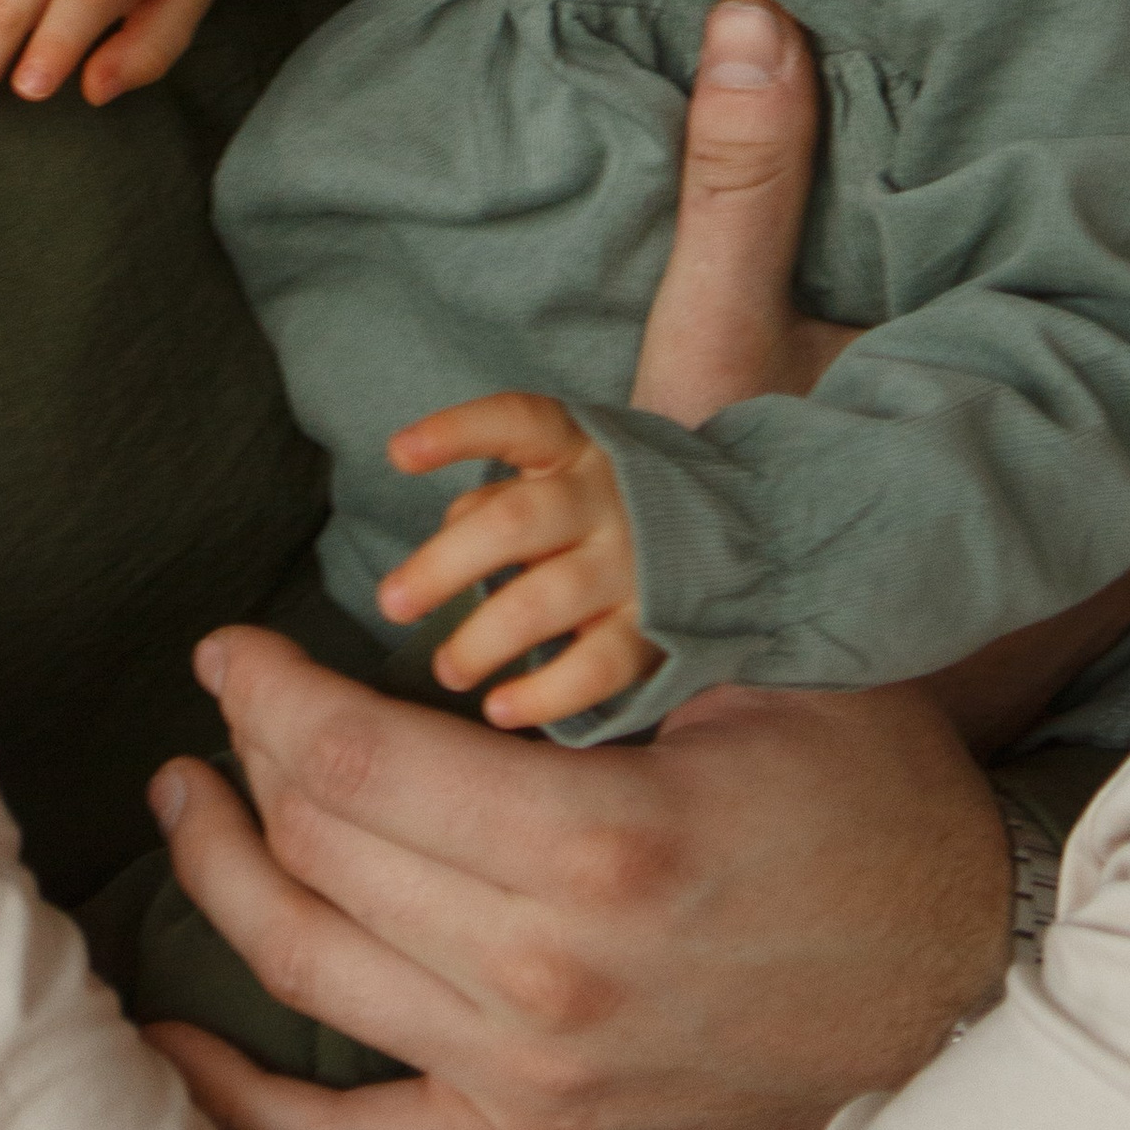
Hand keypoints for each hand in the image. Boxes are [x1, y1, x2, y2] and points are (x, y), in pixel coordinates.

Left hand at [142, 0, 1006, 1129]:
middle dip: (247, 769)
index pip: (347, 758)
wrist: (976, 960)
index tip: (230, 637)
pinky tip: (178, 1044)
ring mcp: (538, 1075)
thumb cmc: (877, 739)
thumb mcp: (792, 521)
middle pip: (317, 855)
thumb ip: (742, 258)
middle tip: (214, 700)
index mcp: (595, 820)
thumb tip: (741, 14)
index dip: (268, 688)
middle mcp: (546, 967)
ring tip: (190, 812)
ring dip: (227, 890)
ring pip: (313, 981)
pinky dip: (247, 1105)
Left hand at [376, 394, 663, 728]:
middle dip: (442, 565)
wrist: (738, 536)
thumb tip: (448, 533)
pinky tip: (500, 708)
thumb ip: (500, 499)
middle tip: (391, 604)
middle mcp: (607, 498)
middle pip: (514, 523)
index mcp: (577, 448)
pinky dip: (543, 693)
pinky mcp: (655, 627)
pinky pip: (595, 665)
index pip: (517, 421)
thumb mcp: (563, 477)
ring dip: (482, 639)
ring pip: (546, 599)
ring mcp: (634, 564)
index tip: (398, 452)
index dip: (457, 431)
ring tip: (446, 669)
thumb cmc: (608, 509)